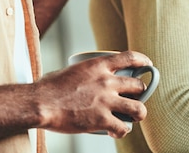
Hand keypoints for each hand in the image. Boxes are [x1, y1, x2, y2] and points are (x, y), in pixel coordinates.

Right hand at [34, 50, 152, 137]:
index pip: (130, 57)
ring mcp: (106, 101)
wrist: (40, 103)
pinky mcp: (102, 120)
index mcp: (99, 65)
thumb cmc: (49, 88)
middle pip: (138, 85)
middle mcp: (107, 81)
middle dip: (140, 92)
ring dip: (139, 113)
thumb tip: (87, 77)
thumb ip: (86, 72)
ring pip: (138, 108)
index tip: (148, 65)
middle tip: (135, 97)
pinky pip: (123, 127)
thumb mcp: (71, 70)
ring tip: (134, 117)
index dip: (143, 60)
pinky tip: (116, 131)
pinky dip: (121, 131)